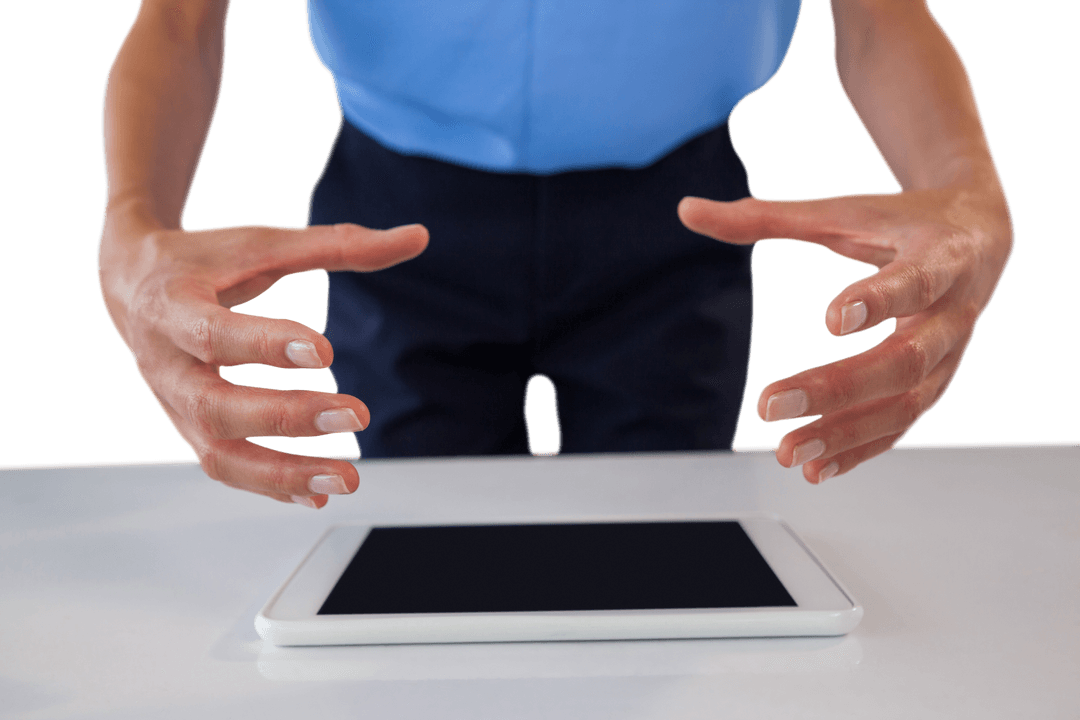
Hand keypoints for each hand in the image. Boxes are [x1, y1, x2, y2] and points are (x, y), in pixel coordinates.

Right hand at [97, 213, 427, 505]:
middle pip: (217, 406)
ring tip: (347, 478)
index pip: (215, 334)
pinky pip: (224, 469)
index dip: (266, 346)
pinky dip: (271, 487)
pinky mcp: (188, 430)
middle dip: (287, 416)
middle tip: (356, 416)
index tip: (325, 352)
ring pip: (218, 454)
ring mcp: (173, 406)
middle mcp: (164, 364)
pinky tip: (317, 494)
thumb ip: (339, 244)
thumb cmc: (201, 261)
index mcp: (171, 306)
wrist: (130, 284)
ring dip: (283, 473)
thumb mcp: (262, 243)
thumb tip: (419, 237)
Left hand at [678, 185, 1012, 482]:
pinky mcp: (936, 386)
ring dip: (846, 434)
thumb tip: (686, 210)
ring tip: (788, 452)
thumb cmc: (903, 222)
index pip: (915, 282)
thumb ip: (765, 216)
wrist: (980, 238)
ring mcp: (950, 358)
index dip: (878, 301)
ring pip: (905, 406)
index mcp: (940, 257)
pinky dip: (860, 450)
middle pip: (905, 361)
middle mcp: (953, 313)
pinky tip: (815, 469)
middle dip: (838, 388)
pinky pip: (901, 426)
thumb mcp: (841, 211)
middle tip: (770, 404)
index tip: (830, 318)